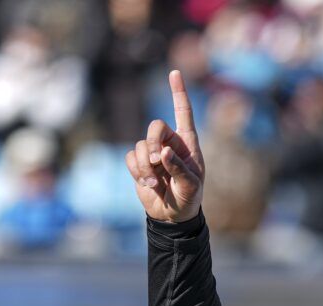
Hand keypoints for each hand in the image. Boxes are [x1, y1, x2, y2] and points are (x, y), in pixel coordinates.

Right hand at [125, 70, 204, 223]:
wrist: (172, 216)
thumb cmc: (189, 198)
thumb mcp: (191, 186)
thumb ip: (179, 169)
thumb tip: (163, 153)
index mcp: (187, 143)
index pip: (183, 112)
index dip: (178, 92)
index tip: (174, 72)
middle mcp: (169, 143)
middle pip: (155, 126)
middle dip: (152, 144)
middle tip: (157, 163)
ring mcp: (153, 152)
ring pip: (140, 145)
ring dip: (145, 167)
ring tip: (155, 183)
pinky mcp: (140, 164)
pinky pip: (131, 157)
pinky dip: (137, 172)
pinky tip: (148, 184)